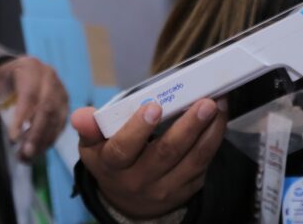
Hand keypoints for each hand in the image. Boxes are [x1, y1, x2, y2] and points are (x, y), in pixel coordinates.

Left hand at [0, 56, 68, 161]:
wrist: (14, 72)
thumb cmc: (0, 81)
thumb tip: (8, 136)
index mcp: (30, 67)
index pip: (29, 95)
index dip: (22, 117)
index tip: (13, 139)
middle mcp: (49, 76)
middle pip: (47, 108)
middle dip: (36, 134)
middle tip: (25, 154)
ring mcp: (60, 89)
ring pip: (56, 118)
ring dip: (43, 141)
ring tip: (28, 157)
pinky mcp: (64, 103)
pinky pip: (60, 124)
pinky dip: (49, 139)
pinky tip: (37, 151)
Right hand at [72, 98, 227, 218]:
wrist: (129, 200)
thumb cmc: (111, 160)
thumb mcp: (93, 146)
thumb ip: (89, 128)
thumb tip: (81, 116)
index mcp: (112, 166)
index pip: (123, 150)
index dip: (138, 130)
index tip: (154, 107)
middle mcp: (140, 181)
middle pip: (166, 153)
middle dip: (188, 126)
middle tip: (205, 102)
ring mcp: (166, 188)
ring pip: (192, 160)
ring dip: (210, 131)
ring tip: (219, 105)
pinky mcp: (187, 188)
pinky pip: (204, 164)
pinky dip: (214, 140)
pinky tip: (220, 118)